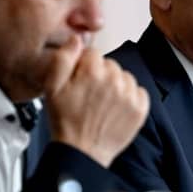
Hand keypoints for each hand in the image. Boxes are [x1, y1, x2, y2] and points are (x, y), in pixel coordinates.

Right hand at [43, 36, 148, 166]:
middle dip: (100, 75)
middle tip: (90, 95)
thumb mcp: (52, 87)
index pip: (93, 53)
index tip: (80, 81)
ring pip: (124, 77)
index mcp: (93, 71)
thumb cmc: (66, 122)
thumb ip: (63, 58)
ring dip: (116, 85)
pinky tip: (116, 108)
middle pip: (110, 65)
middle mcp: (115, 80)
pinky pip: (139, 92)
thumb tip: (76, 39)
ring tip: (102, 103)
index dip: (84, 66)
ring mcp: (130, 95)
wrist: (82, 152)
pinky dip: (130, 97)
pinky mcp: (140, 108)